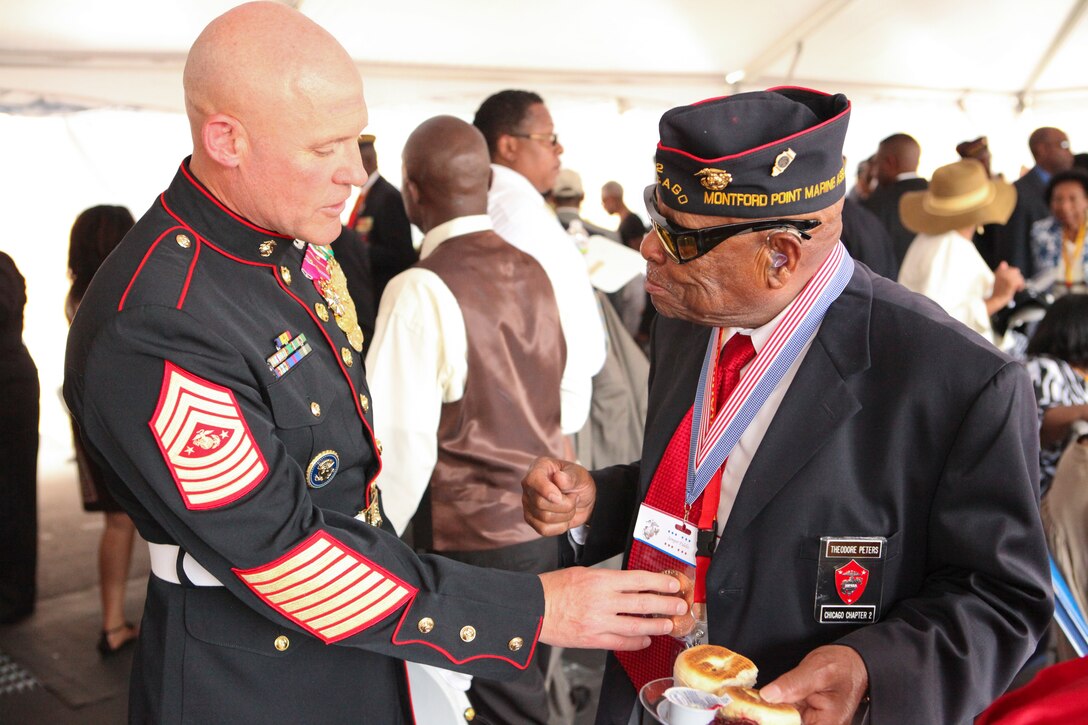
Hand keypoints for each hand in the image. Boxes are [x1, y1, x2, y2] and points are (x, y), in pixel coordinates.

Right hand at [522, 457, 595, 535]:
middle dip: (565, 505)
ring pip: (544, 517)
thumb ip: (571, 477)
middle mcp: (529, 485)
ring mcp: (528, 503)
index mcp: (540, 467)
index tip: (560, 496)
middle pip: (540, 502)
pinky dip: (560, 526)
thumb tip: (558, 478)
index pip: (533, 479)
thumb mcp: (580, 476)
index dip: (546, 490)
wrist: (582, 499)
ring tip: (570, 505)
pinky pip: (543, 529)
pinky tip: (564, 517)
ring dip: (565, 515)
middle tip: (574, 497)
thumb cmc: (578, 483)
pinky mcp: (531, 519)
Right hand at [537, 567, 683, 649]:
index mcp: (600, 580)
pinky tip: (645, 640)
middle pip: (643, 603)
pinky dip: (636, 643)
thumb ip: (606, 580)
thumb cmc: (553, 588)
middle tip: (680, 606)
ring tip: (669, 626)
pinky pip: (621, 642)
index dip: (660, 583)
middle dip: (666, 605)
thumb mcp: (582, 573)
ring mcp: (599, 622)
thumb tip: (629, 585)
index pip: (639, 580)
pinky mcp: (593, 639)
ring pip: (636, 626)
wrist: (533, 607)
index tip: (673, 585)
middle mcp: (602, 601)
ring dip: (656, 626)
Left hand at [760, 645, 868, 724]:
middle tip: (755, 705)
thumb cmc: (843, 666)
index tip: (757, 714)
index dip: (774, 721)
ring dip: (772, 713)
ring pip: (785, 720)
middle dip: (772, 716)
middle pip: (789, 724)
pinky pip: (788, 716)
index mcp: (827, 723)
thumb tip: (768, 695)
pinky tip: (768, 702)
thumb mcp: (816, 670)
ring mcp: (814, 723)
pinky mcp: (806, 717)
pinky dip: (777, 708)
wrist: (853, 662)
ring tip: (758, 703)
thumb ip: (792, 684)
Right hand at [987, 261, 1024, 311]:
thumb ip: (1001, 271)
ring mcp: (1006, 278)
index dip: (1014, 276)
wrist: (996, 300)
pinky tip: (1017, 290)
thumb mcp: (998, 279)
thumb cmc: (997, 292)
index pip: (1013, 269)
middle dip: (1017, 278)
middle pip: (1016, 271)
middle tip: (1015, 286)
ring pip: (1019, 277)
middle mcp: (1002, 273)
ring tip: (1016, 288)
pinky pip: (1020, 282)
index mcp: (999, 271)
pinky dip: (1020, 286)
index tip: (1012, 282)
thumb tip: (1004, 262)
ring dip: (1019, 283)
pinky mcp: (1010, 283)